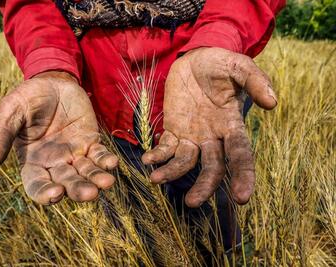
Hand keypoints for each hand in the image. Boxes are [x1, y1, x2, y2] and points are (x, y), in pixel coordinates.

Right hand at [0, 71, 117, 204]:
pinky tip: (112, 163)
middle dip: (78, 190)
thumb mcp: (11, 111)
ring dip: (97, 180)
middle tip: (91, 193)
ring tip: (107, 182)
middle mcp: (54, 163)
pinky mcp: (90, 142)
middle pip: (67, 184)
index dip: (45, 194)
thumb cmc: (28, 97)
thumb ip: (1, 134)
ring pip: (86, 173)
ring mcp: (74, 154)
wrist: (52, 81)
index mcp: (32, 161)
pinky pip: (99, 155)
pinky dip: (106, 161)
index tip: (56, 194)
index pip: (37, 185)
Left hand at [142, 47, 276, 206]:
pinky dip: (157, 156)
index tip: (242, 198)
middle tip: (193, 202)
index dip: (243, 175)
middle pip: (212, 167)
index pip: (240, 154)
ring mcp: (192, 134)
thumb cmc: (220, 63)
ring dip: (172, 173)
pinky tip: (147, 160)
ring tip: (156, 179)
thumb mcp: (238, 66)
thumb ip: (255, 80)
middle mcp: (213, 136)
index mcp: (232, 124)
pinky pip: (166, 148)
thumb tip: (272, 103)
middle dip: (204, 186)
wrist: (195, 58)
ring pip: (185, 162)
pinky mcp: (174, 129)